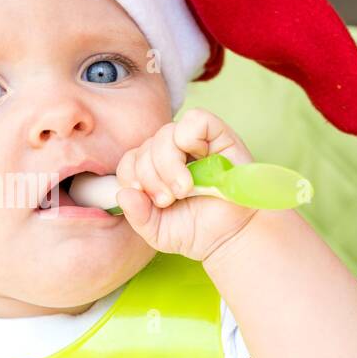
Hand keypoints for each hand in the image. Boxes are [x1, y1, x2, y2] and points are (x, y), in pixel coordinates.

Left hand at [115, 108, 259, 261]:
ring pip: (165, 134)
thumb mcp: (157, 231)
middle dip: (151, 178)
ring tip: (185, 188)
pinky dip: (190, 139)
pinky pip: (195, 121)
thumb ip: (137, 215)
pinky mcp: (218, 135)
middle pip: (145, 147)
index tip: (148, 200)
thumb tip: (124, 193)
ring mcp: (195, 143)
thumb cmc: (197, 231)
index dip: (131, 177)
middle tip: (171, 200)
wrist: (232, 237)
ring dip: (168, 164)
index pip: (130, 159)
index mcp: (154, 170)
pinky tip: (198, 162)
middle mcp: (172, 152)